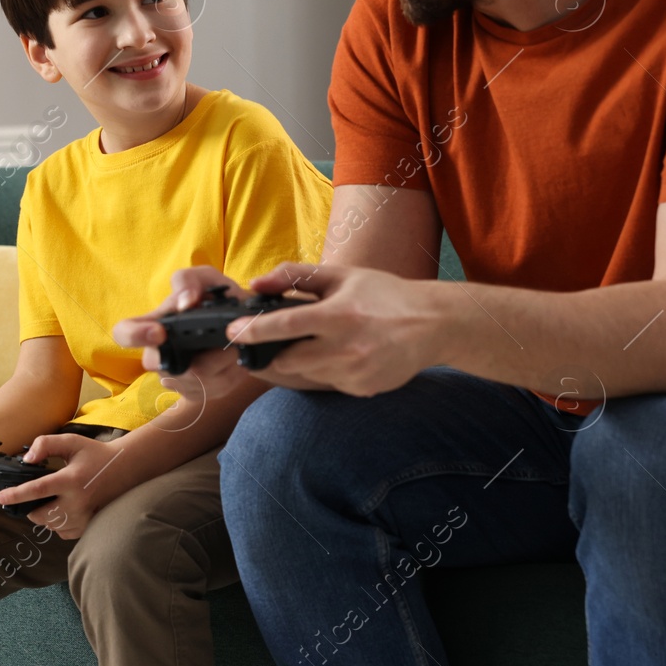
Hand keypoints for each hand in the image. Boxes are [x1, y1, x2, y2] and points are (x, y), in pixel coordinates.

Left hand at [0, 433, 121, 538]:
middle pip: (39, 515)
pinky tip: (64, 508)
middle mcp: (77, 502)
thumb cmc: (95, 454)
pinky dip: (57, 522)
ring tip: (54, 499)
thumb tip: (27, 459)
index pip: (39, 489)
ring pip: (49, 525)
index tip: (1, 497)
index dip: (17, 494)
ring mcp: (83, 517)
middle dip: (29, 508)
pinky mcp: (86, 526)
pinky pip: (61, 531)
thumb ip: (46, 444)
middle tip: (34, 496)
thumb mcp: (71, 442)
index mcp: (71, 480)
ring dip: (44, 514)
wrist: (124, 469)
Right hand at [111, 265, 329, 400]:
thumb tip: (184, 303)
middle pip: (166, 366)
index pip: (123, 333)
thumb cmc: (217, 299)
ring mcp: (176, 378)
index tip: (160, 332)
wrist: (245, 324)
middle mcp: (158, 354)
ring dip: (223, 360)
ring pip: (197, 379)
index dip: (134, 335)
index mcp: (154, 324)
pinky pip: (214, 389)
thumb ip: (189, 281)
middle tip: (225, 339)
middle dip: (201, 354)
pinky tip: (235, 359)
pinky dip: (232, 373)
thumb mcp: (206, 278)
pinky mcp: (196, 393)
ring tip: (235, 344)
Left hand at [228, 262, 441, 395]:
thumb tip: (257, 283)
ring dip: (304, 360)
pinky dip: (328, 371)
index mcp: (339, 315)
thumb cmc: (385, 295)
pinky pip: (329, 383)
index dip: (254, 331)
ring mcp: (354, 373)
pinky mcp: (361, 389)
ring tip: (328, 340)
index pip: (285, 326)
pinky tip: (349, 354)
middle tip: (286, 338)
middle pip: (288, 360)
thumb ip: (296, 276)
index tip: (233, 333)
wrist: (432, 325)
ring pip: (306, 374)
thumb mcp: (343, 276)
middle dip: (278, 351)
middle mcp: (345, 348)